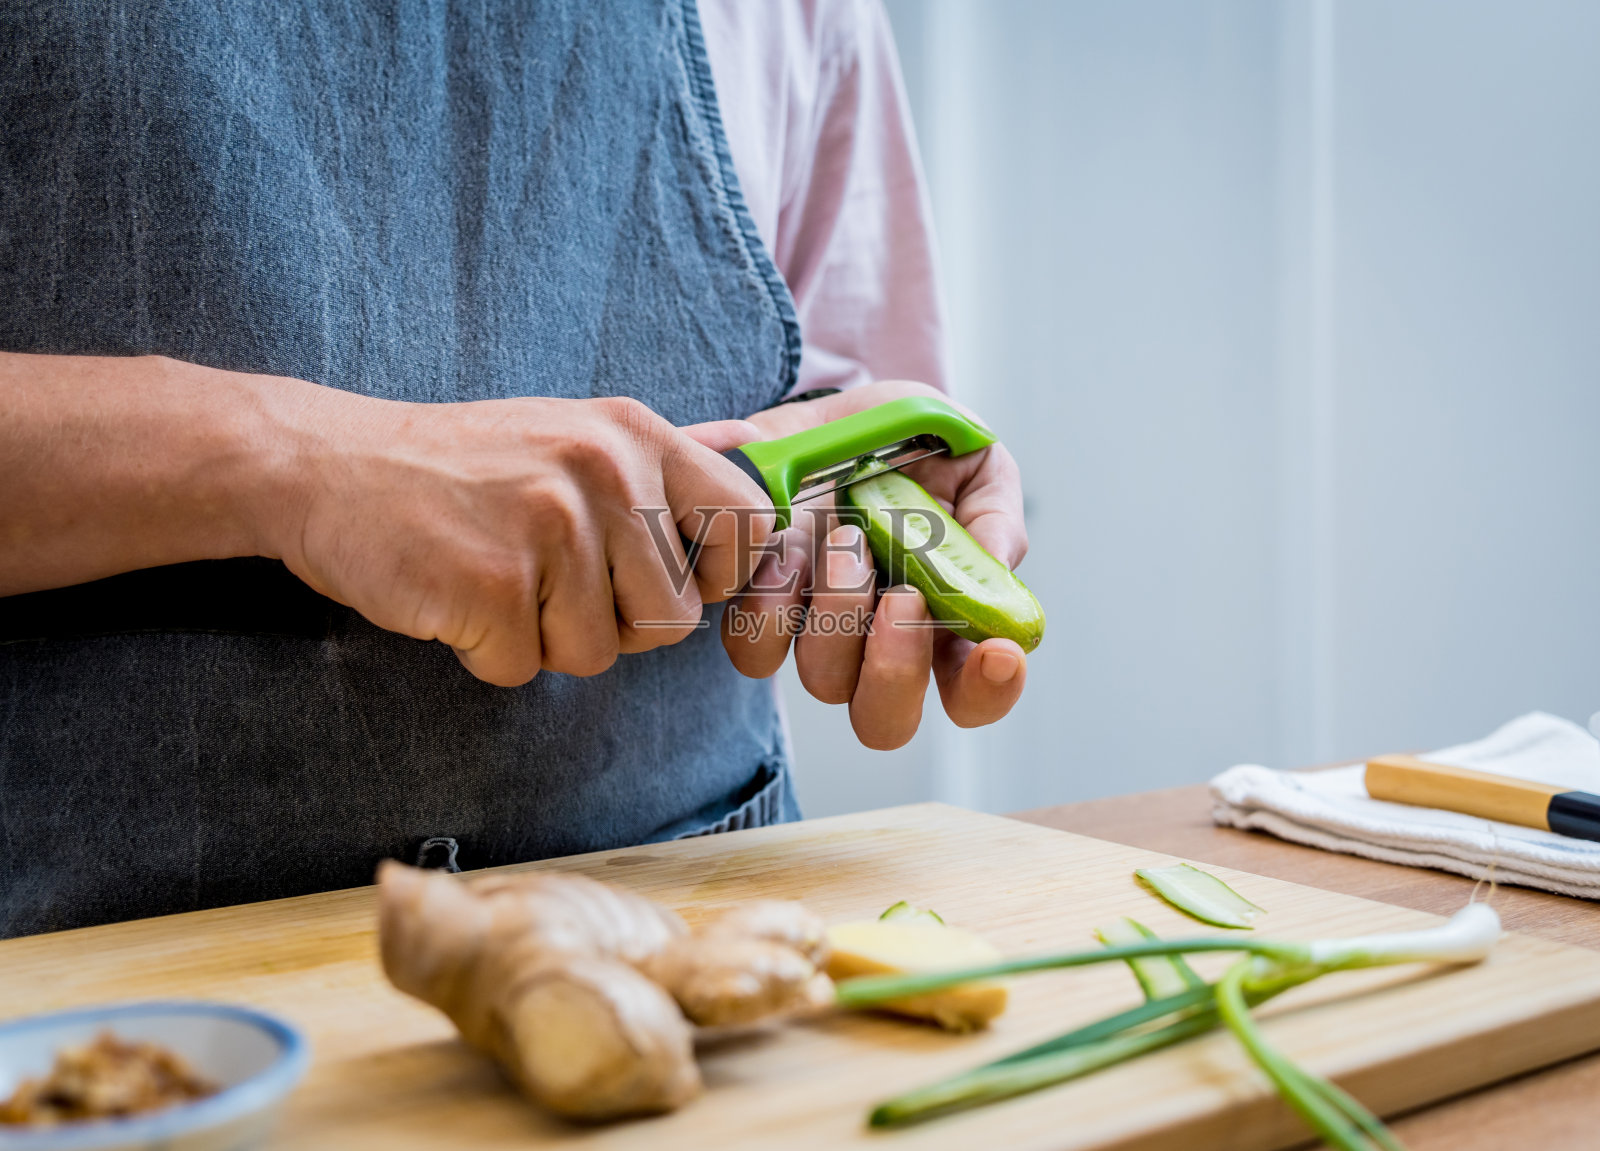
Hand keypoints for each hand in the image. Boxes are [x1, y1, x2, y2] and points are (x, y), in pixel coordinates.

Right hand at [275, 389, 771, 685]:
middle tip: (546, 580)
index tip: (663, 576)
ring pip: (597, 655)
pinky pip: (523, 669)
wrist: (329, 465)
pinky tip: (456, 597)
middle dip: (614, 624)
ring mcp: (548, 528)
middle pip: (673, 619)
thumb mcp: (573, 436)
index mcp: (636, 437)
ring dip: (542, 640)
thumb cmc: (461, 466)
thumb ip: (662, 464)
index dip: (717, 575)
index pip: (749, 526)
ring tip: (495, 577)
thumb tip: (754, 454)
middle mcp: (605, 474)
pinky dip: (486, 654)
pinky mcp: (491, 584)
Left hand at [697, 381, 1028, 749]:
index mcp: (944, 621)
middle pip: (885, 720)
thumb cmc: (909, 445)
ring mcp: (818, 632)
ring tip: (847, 538)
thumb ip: (993, 516)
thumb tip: (996, 567)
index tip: (996, 652)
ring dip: (840, 613)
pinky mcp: (760, 608)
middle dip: (896, 669)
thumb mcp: (972, 460)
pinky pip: (757, 647)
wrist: (832, 414)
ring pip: (824, 680)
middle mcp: (879, 645)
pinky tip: (790, 550)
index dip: (987, 691)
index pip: (973, 695)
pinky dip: (772, 604)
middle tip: (903, 598)